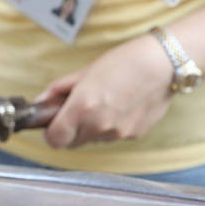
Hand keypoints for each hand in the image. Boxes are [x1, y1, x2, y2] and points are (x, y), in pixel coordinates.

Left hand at [36, 33, 173, 147]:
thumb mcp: (84, 73)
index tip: (53, 126)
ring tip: (106, 104)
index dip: (51, 134)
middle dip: (70, 130)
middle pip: (72, 142)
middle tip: (79, 112)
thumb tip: (40, 101)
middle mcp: (98, 125)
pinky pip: (113, 136)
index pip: (54, 140)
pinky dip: (112, 127)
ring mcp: (116, 133)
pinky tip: (122, 107)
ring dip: (92, 128)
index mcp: (81, 108)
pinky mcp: (133, 135)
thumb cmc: (124, 62)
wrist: (164, 63)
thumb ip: (58, 90)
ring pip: (93, 140)